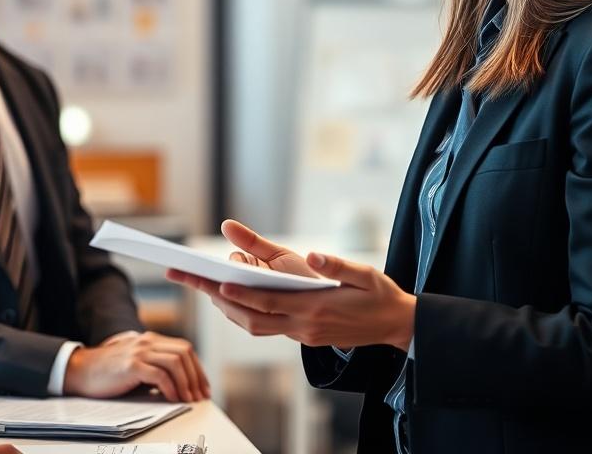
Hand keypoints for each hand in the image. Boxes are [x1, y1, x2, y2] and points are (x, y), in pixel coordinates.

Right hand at [63, 330, 210, 401]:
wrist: (81, 370)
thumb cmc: (109, 372)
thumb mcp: (137, 364)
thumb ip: (156, 366)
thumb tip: (181, 384)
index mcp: (152, 340)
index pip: (184, 349)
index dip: (197, 369)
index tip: (203, 387)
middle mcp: (148, 341)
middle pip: (184, 353)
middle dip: (196, 376)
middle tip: (200, 396)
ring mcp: (139, 351)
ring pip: (175, 362)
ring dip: (186, 383)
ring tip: (189, 399)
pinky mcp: (131, 365)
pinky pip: (159, 375)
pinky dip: (170, 388)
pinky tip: (172, 398)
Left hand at [167, 221, 415, 350]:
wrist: (396, 324)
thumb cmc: (380, 295)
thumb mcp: (364, 273)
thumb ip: (336, 265)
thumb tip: (314, 255)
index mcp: (316, 309)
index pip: (269, 303)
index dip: (241, 294)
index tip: (218, 282)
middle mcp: (305, 326)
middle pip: (252, 319)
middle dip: (222, 302)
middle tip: (195, 282)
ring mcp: (304, 334)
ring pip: (257, 327)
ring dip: (232, 309)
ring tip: (208, 287)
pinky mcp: (306, 336)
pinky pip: (269, 327)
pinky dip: (249, 313)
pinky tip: (238, 297)